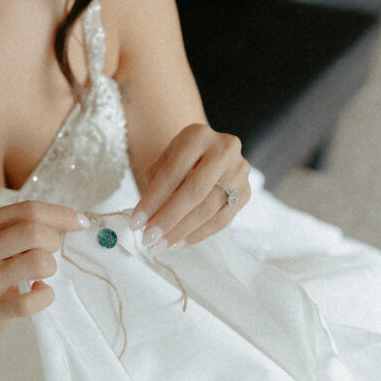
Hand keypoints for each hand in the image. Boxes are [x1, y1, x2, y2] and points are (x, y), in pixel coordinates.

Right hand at [0, 200, 86, 340]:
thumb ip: (18, 227)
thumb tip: (71, 221)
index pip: (28, 209)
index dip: (61, 215)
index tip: (79, 222)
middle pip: (34, 231)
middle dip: (53, 241)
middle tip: (48, 253)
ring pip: (38, 262)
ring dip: (50, 267)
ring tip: (40, 274)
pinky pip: (32, 300)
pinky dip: (45, 295)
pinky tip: (37, 292)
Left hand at [132, 124, 249, 252]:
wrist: (208, 153)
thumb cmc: (179, 160)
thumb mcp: (163, 161)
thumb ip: (155, 185)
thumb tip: (146, 221)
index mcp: (198, 135)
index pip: (172, 173)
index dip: (153, 200)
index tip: (135, 223)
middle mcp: (224, 149)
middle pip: (194, 192)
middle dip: (168, 219)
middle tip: (148, 239)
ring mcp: (239, 171)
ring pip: (209, 209)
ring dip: (181, 232)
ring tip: (160, 245)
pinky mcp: (246, 192)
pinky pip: (221, 220)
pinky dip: (198, 235)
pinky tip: (178, 242)